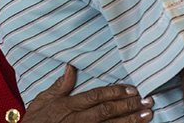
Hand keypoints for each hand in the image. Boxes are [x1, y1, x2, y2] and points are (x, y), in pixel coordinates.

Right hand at [22, 64, 152, 122]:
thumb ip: (60, 85)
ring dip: (131, 121)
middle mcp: (77, 119)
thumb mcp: (43, 99)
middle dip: (129, 105)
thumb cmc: (36, 120)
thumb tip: (72, 67)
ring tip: (147, 115)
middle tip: (147, 100)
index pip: (96, 96)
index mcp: (68, 106)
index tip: (132, 88)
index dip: (115, 92)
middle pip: (108, 111)